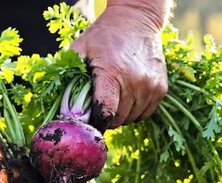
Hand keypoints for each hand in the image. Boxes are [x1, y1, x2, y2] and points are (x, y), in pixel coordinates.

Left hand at [71, 4, 167, 129]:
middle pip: (117, 119)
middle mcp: (135, 82)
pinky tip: (127, 97)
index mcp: (112, 74)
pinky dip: (135, 111)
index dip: (96, 123)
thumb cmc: (104, 36)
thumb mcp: (80, 49)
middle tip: (99, 106)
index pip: (105, 114)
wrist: (136, 19)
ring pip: (131, 119)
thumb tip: (60, 105)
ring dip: (120, 115)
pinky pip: (145, 113)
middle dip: (106, 117)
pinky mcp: (161, 89)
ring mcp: (150, 86)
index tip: (89, 122)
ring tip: (114, 98)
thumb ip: (68, 74)